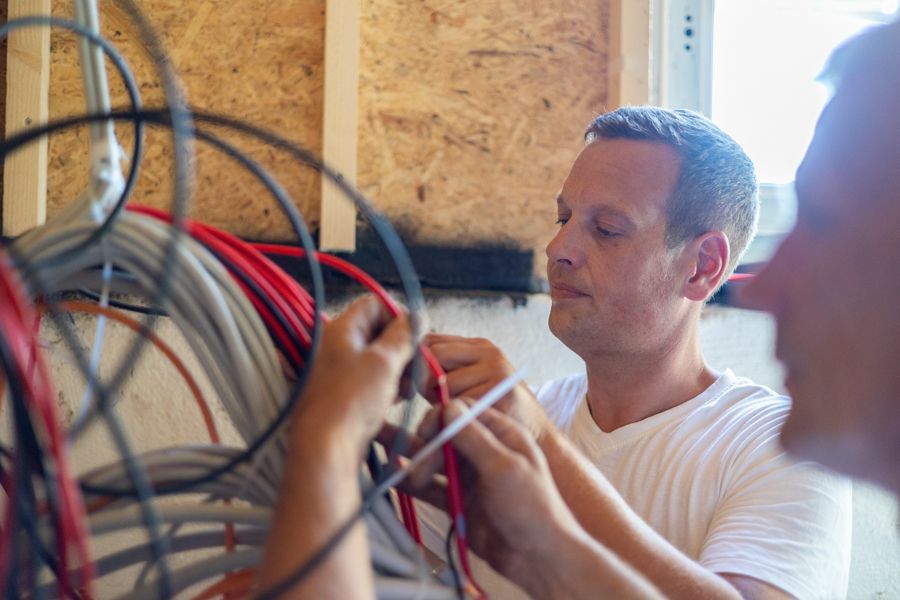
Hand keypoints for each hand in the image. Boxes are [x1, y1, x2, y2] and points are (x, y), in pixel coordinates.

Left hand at [292, 295, 412, 456]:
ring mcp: (340, 373)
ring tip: (413, 385)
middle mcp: (337, 347)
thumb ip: (404, 335)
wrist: (326, 448)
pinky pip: (373, 382)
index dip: (399, 314)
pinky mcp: (345, 396)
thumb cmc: (350, 401)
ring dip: (400, 368)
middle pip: (378, 332)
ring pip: (378, 359)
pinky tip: (401, 397)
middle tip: (420, 363)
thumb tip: (417, 316)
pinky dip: (389, 385)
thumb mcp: (385, 361)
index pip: (374, 304)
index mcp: (341, 330)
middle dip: (404, 346)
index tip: (417, 334)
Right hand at [400, 401, 587, 597]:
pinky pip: (431, 486)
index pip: (463, 412)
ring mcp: (469, 475)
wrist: (538, 558)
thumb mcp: (505, 467)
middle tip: (419, 466)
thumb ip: (474, 438)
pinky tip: (397, 479)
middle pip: (444, 436)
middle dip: (427, 447)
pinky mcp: (457, 499)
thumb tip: (448, 406)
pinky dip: (413, 483)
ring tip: (398, 467)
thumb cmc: (534, 509)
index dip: (441, 419)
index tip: (427, 432)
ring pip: (434, 460)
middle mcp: (484, 451)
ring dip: (414, 462)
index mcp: (502, 434)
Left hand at [423, 334, 550, 440]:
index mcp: (480, 346)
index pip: (431, 340)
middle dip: (425, 381)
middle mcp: (489, 353)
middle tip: (433, 402)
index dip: (416, 362)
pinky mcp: (499, 392)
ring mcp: (496, 371)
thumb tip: (405, 368)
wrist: (535, 436)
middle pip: (434, 355)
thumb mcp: (471, 382)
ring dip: (440, 403)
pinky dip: (454, 417)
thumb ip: (444, 371)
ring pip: (443, 383)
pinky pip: (458, 404)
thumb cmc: (494, 412)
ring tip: (456, 416)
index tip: (416, 384)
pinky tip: (467, 424)